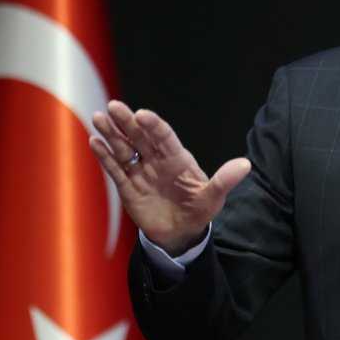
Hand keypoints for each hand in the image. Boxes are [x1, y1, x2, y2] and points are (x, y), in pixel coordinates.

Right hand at [89, 100, 251, 254]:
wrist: (181, 233)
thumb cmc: (199, 210)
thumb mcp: (213, 197)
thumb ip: (224, 181)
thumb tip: (245, 165)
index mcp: (178, 158)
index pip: (164, 137)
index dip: (153, 125)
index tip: (141, 114)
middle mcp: (157, 160)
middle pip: (140, 137)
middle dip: (127, 122)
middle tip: (113, 106)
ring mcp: (141, 171)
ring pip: (124, 148)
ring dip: (112, 134)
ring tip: (98, 118)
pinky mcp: (128, 186)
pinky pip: (115, 168)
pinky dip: (104, 156)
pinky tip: (94, 142)